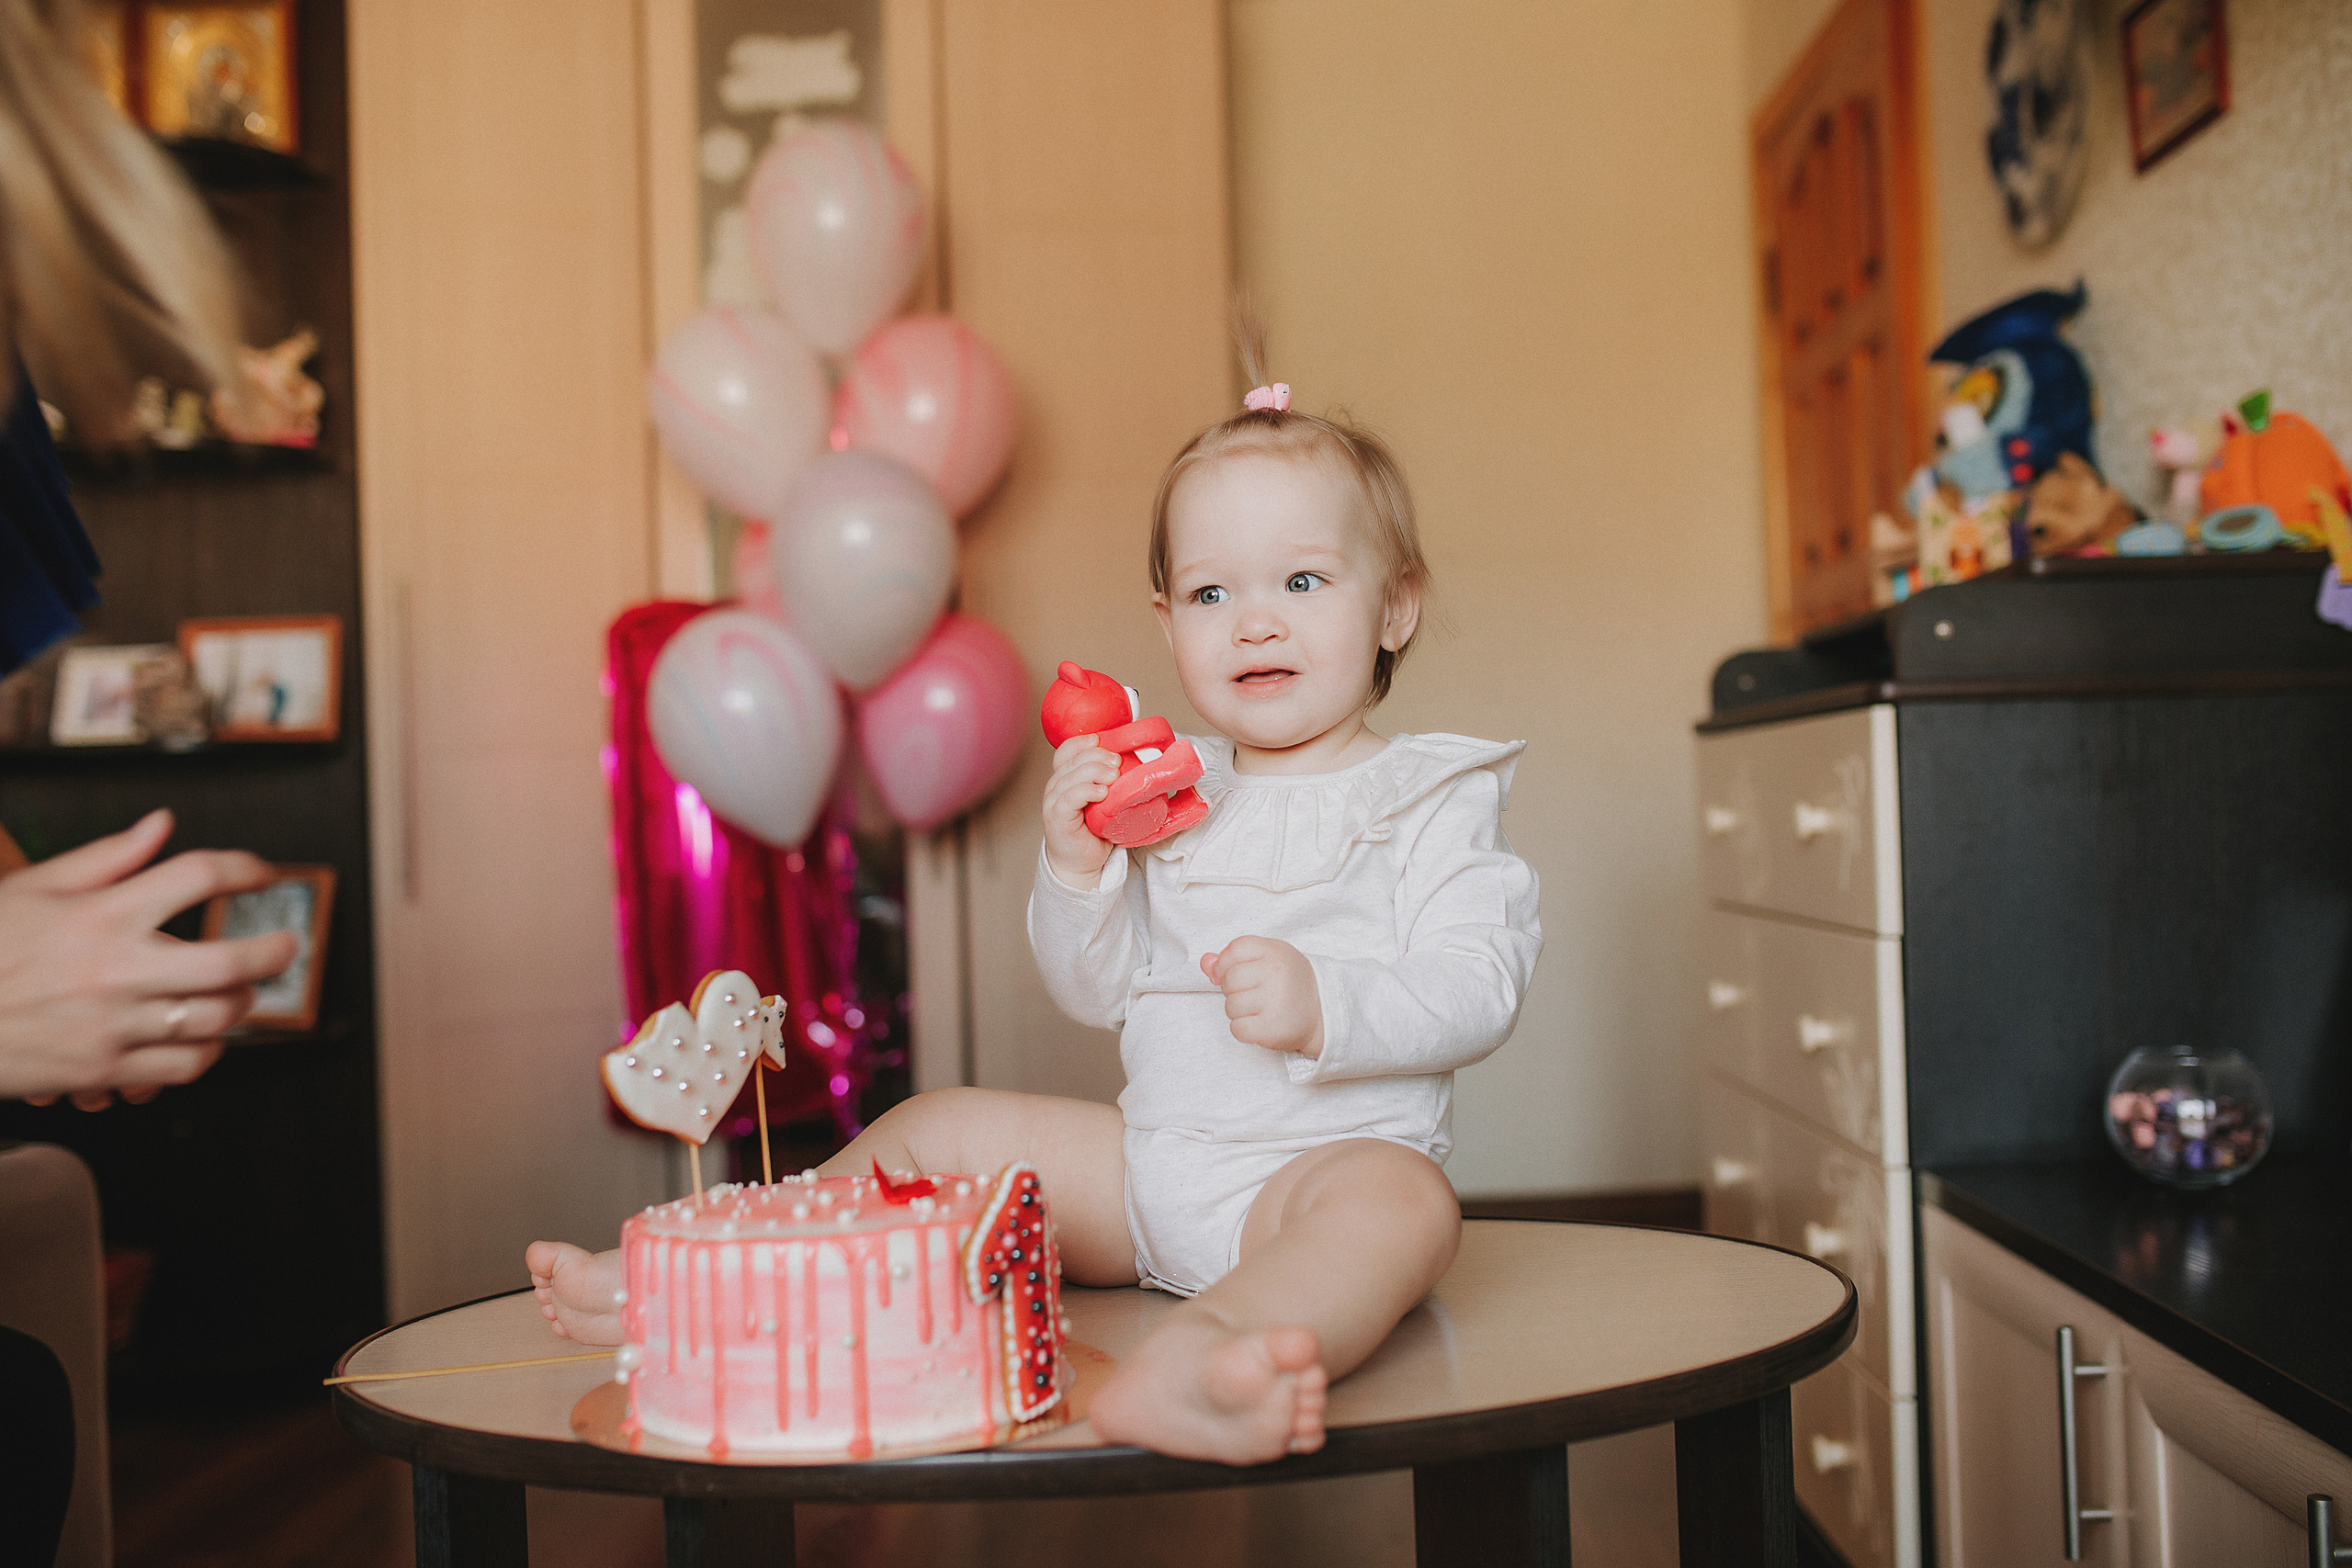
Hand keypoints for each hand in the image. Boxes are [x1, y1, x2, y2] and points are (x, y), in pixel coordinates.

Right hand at [0, 810, 299, 1104]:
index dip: (244, 870)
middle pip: (230, 962)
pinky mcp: (104, 1069)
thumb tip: (161, 824)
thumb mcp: (34, 890)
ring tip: (240, 992)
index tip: (262, 875)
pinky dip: (207, 1050)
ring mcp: (113, 1024)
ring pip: (216, 1018)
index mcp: (101, 915)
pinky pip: (186, 1065)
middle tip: (287, 945)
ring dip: (241, 1003)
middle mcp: (115, 969)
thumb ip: (107, 857)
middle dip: (274, 951)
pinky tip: (200, 1033)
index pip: (197, 877)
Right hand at [1042, 734, 1119, 888]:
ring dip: (1094, 771)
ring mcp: (1053, 801)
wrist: (1081, 864)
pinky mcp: (1056, 817)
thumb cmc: (1094, 833)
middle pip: (1071, 760)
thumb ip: (1111, 783)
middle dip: (1096, 756)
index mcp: (1065, 779)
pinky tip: (1102, 793)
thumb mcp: (1105, 802)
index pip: (1066, 751)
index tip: (1101, 740)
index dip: (1082, 742)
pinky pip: (1068, 797)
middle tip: (1117, 762)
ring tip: (1113, 775)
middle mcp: (1055, 787)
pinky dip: (1086, 790)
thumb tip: (1140, 765)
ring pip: (1070, 776)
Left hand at [1201, 936, 1323, 1057]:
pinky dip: (1243, 1029)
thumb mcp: (1267, 960)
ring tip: (1259, 1009)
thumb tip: (1205, 962)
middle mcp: (1276, 973)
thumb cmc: (1290, 982)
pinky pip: (1237, 1029)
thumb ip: (1233, 959)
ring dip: (1239, 1011)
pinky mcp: (1273, 1028)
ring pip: (1230, 1006)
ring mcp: (1275, 1001)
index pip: (1234, 950)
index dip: (1225, 964)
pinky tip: (1259, 1023)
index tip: (1234, 972)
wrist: (1323, 1012)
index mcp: (1275, 951)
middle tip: (1253, 993)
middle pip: (1229, 980)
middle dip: (1233, 990)